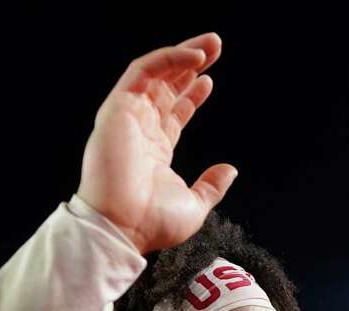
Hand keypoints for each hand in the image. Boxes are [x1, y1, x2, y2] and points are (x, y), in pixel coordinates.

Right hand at [76, 33, 236, 254]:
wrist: (123, 227)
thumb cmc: (151, 224)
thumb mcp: (194, 206)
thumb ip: (211, 186)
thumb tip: (230, 170)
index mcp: (153, 151)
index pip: (172, 113)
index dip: (190, 95)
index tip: (208, 80)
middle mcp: (140, 130)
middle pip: (166, 87)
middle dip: (190, 66)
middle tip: (216, 48)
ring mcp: (128, 117)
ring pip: (155, 73)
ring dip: (183, 54)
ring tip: (211, 44)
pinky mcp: (118, 107)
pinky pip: (143, 71)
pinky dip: (168, 59)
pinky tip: (194, 58)